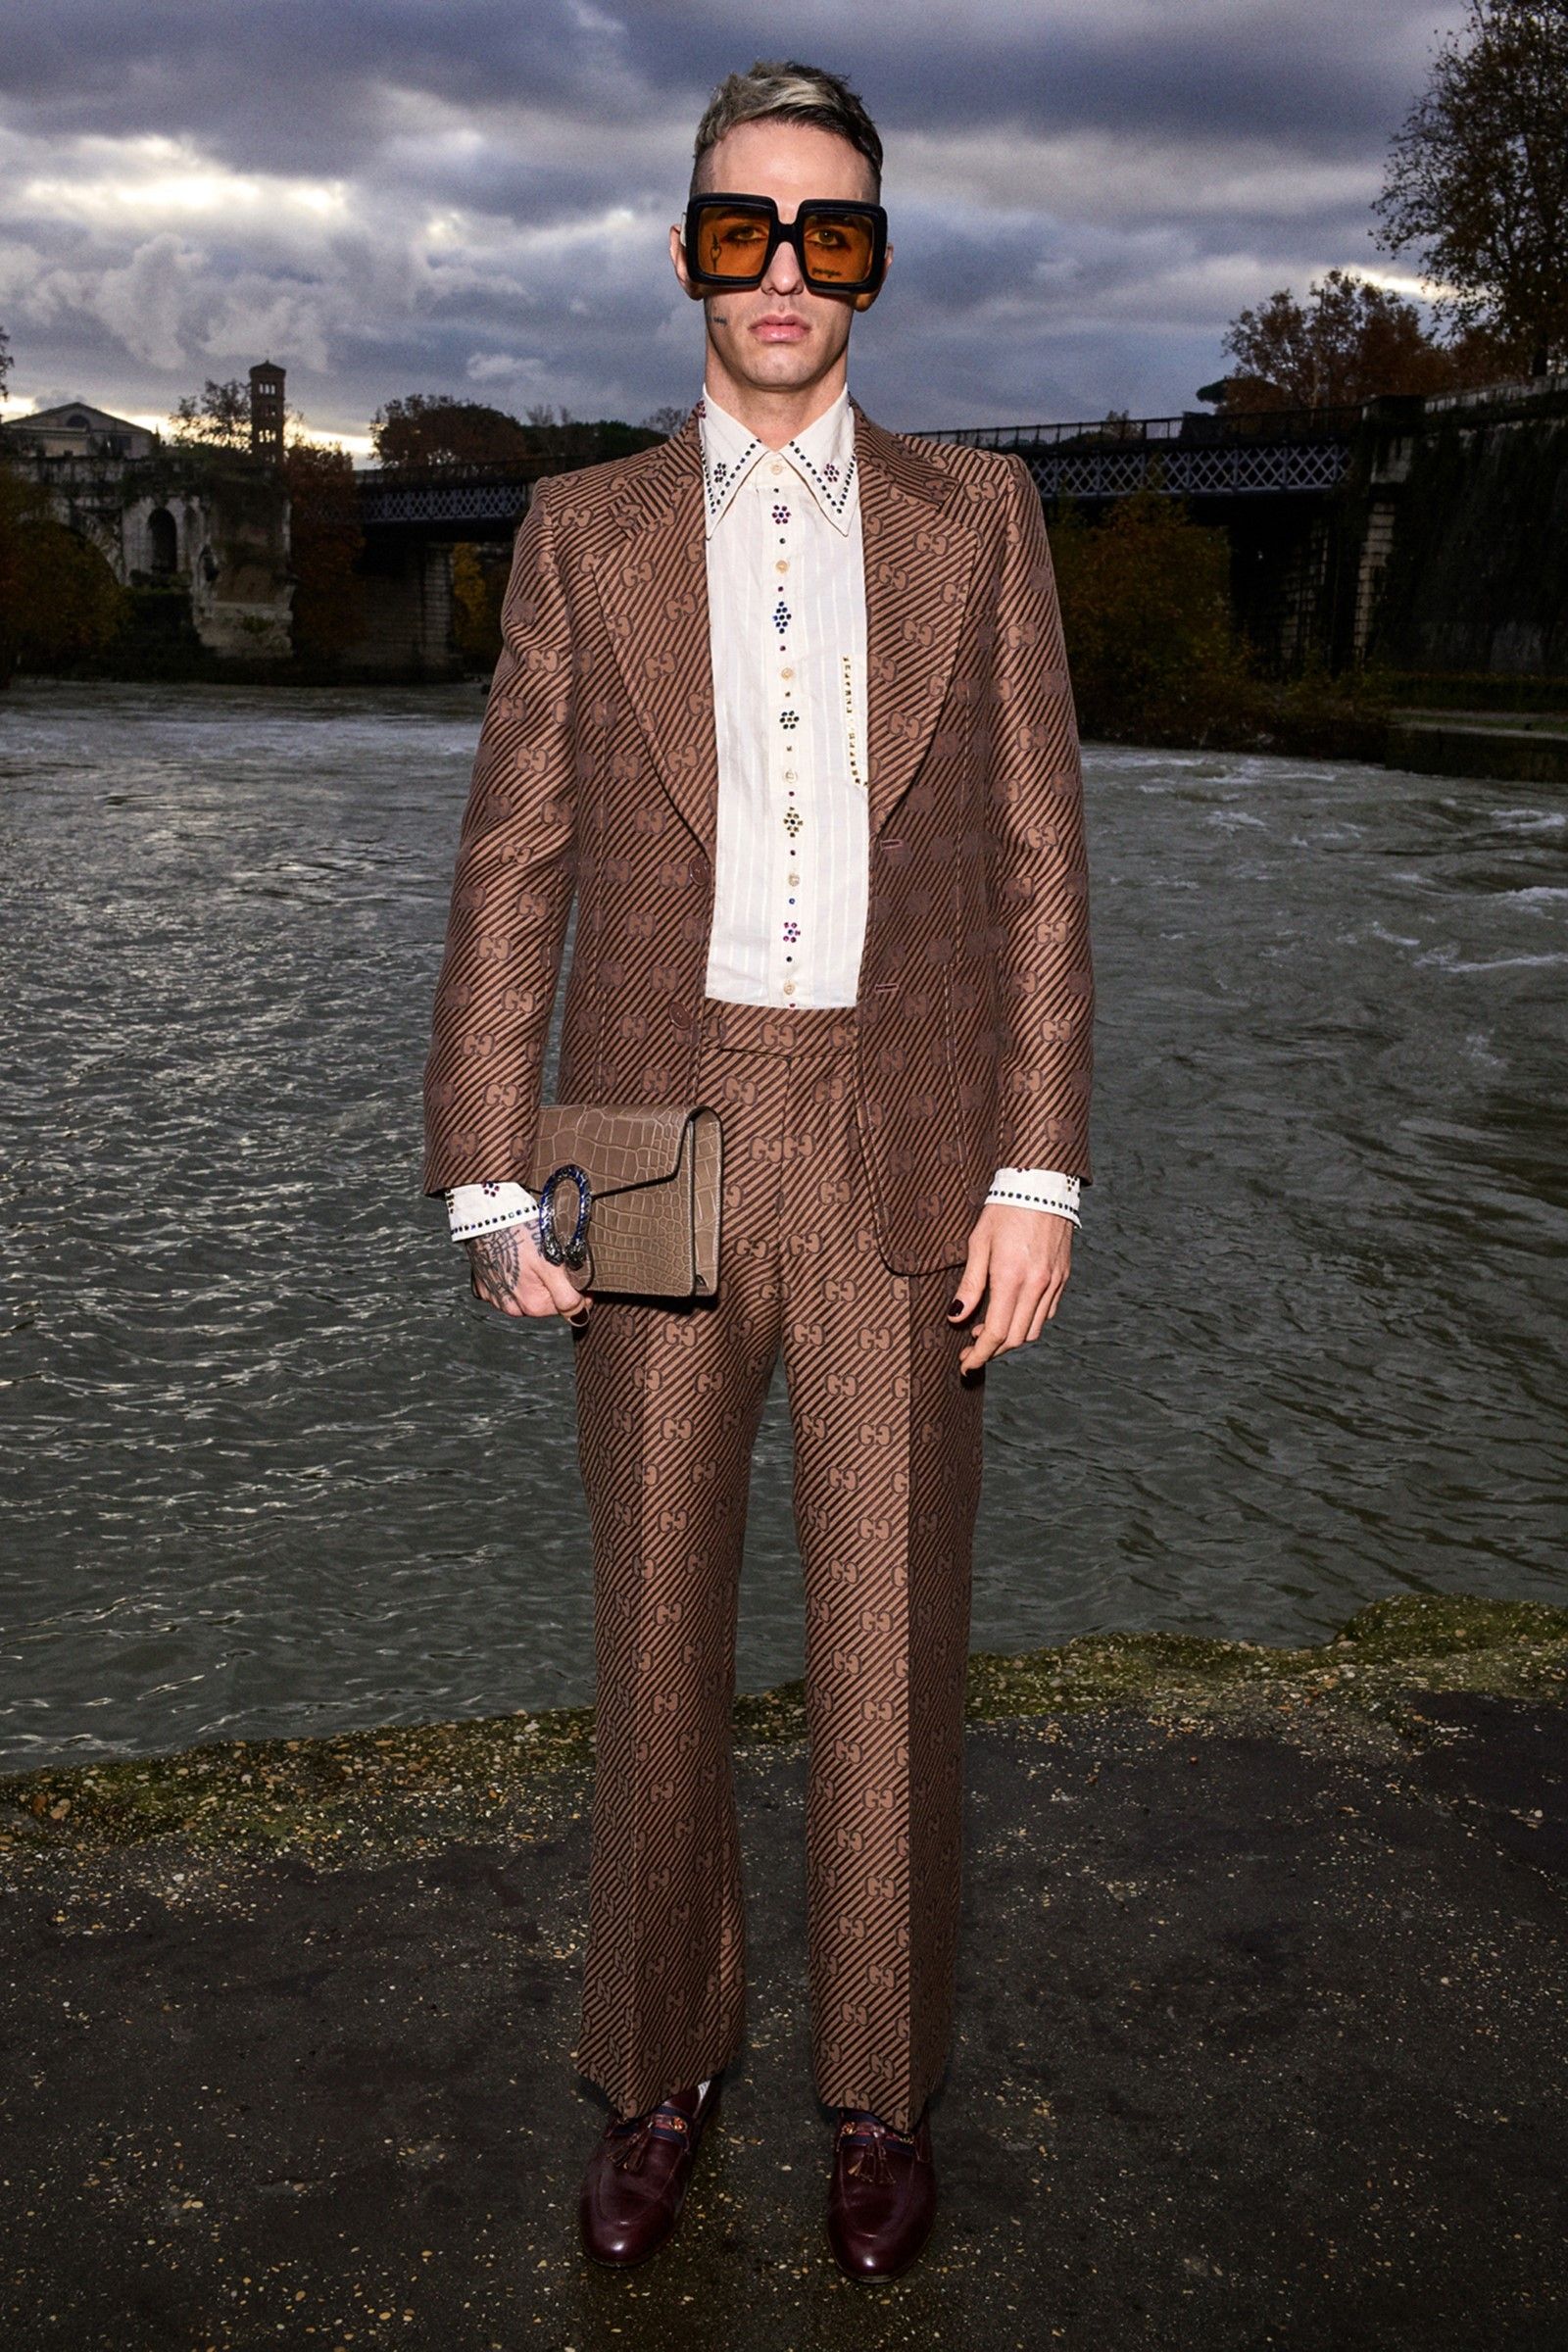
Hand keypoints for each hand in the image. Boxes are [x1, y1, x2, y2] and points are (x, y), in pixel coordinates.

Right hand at [465, 1220, 589, 1327]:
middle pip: (546, 1300)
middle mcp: (512, 1307)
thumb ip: (568, 1296)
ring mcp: (495, 1296)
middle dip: (553, 1283)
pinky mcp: (482, 1283)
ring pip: (524, 1293)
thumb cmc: (521, 1235)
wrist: (487, 1216)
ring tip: (530, 1254)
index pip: (568, 1306)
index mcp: (533, 1305)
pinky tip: (513, 1257)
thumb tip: (579, 1318)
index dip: (579, 1289)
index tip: (580, 1272)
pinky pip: (503, 1285)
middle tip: (552, 1256)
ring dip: (532, 1279)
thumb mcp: (553, 1265)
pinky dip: (511, 1274)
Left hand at [948, 1203, 1071, 1374]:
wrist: (1041, 1185)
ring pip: (1033, 1330)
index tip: (966, 1364)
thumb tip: (956, 1316)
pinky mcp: (1063, 1277)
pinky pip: (1047, 1313)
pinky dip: (1028, 1322)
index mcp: (1012, 1278)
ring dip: (1010, 1339)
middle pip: (1016, 1338)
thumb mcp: (978, 1244)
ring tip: (987, 1330)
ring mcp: (1054, 1283)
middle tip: (971, 1349)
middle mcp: (1037, 1286)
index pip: (997, 1333)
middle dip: (992, 1351)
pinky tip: (1012, 1313)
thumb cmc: (1004, 1210)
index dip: (979, 1354)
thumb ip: (969, 1285)